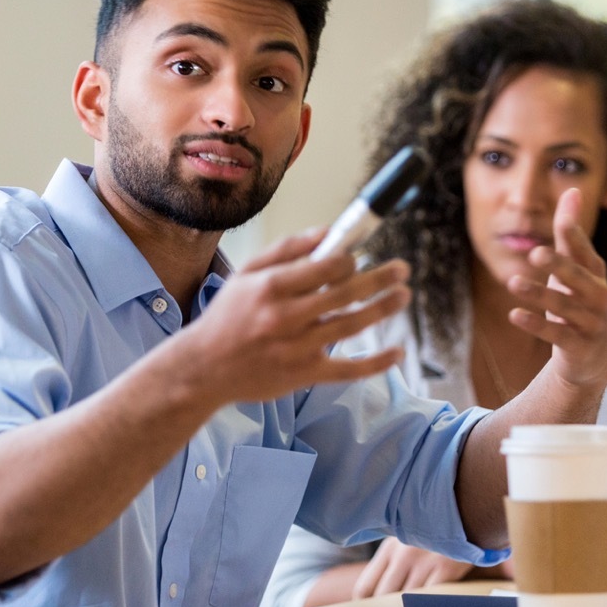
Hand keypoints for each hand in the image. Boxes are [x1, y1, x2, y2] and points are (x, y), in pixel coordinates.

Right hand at [182, 228, 410, 404]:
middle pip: (344, 293)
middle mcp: (286, 316)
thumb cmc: (227, 316)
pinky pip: (347, 369)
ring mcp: (297, 348)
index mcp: (271, 287)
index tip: (358, 257)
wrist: (203, 368)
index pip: (324, 266)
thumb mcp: (247, 273)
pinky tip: (398, 351)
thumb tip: (327, 231)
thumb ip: (287, 249)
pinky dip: (376, 362)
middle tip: (402, 268)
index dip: (349, 259)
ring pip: (351, 326)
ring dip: (382, 309)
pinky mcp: (304, 375)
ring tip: (403, 295)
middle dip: (379, 278)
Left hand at [352, 537, 473, 598]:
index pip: (365, 587)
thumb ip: (391, 562)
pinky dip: (429, 606)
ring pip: (407, 601)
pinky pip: (431, 598)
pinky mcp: (445, 568)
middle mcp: (403, 555)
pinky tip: (430, 605)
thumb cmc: (432, 529)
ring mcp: (424, 562)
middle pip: (384, 597)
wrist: (463, 511)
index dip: (367, 605)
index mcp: (389, 548)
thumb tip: (376, 594)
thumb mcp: (406, 538)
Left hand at [506, 188, 606, 388]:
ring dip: (538, 295)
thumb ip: (571, 232)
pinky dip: (535, 325)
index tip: (562, 220)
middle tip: (535, 253)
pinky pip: (556, 335)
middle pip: (578, 280)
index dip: (576, 238)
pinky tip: (514, 314)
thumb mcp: (575, 267)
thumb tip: (573, 189)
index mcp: (596, 276)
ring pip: (563, 308)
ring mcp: (591, 324)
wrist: (588, 359)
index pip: (586, 253)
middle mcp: (599, 298)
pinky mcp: (578, 347)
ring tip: (512, 281)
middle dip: (559, 266)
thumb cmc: (578, 302)